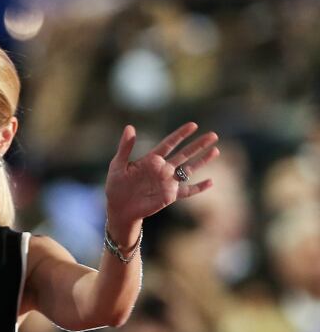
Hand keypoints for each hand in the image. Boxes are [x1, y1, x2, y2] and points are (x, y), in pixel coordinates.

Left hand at [105, 122, 219, 226]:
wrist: (119, 207)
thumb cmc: (116, 184)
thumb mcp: (118, 164)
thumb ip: (125, 147)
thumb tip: (129, 127)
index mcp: (151, 159)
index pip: (169, 143)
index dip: (181, 134)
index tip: (193, 125)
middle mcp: (163, 168)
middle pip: (184, 154)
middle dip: (198, 145)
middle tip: (213, 135)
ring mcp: (168, 182)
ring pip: (189, 169)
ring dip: (202, 161)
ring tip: (216, 151)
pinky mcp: (170, 195)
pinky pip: (187, 190)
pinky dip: (199, 187)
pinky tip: (210, 182)